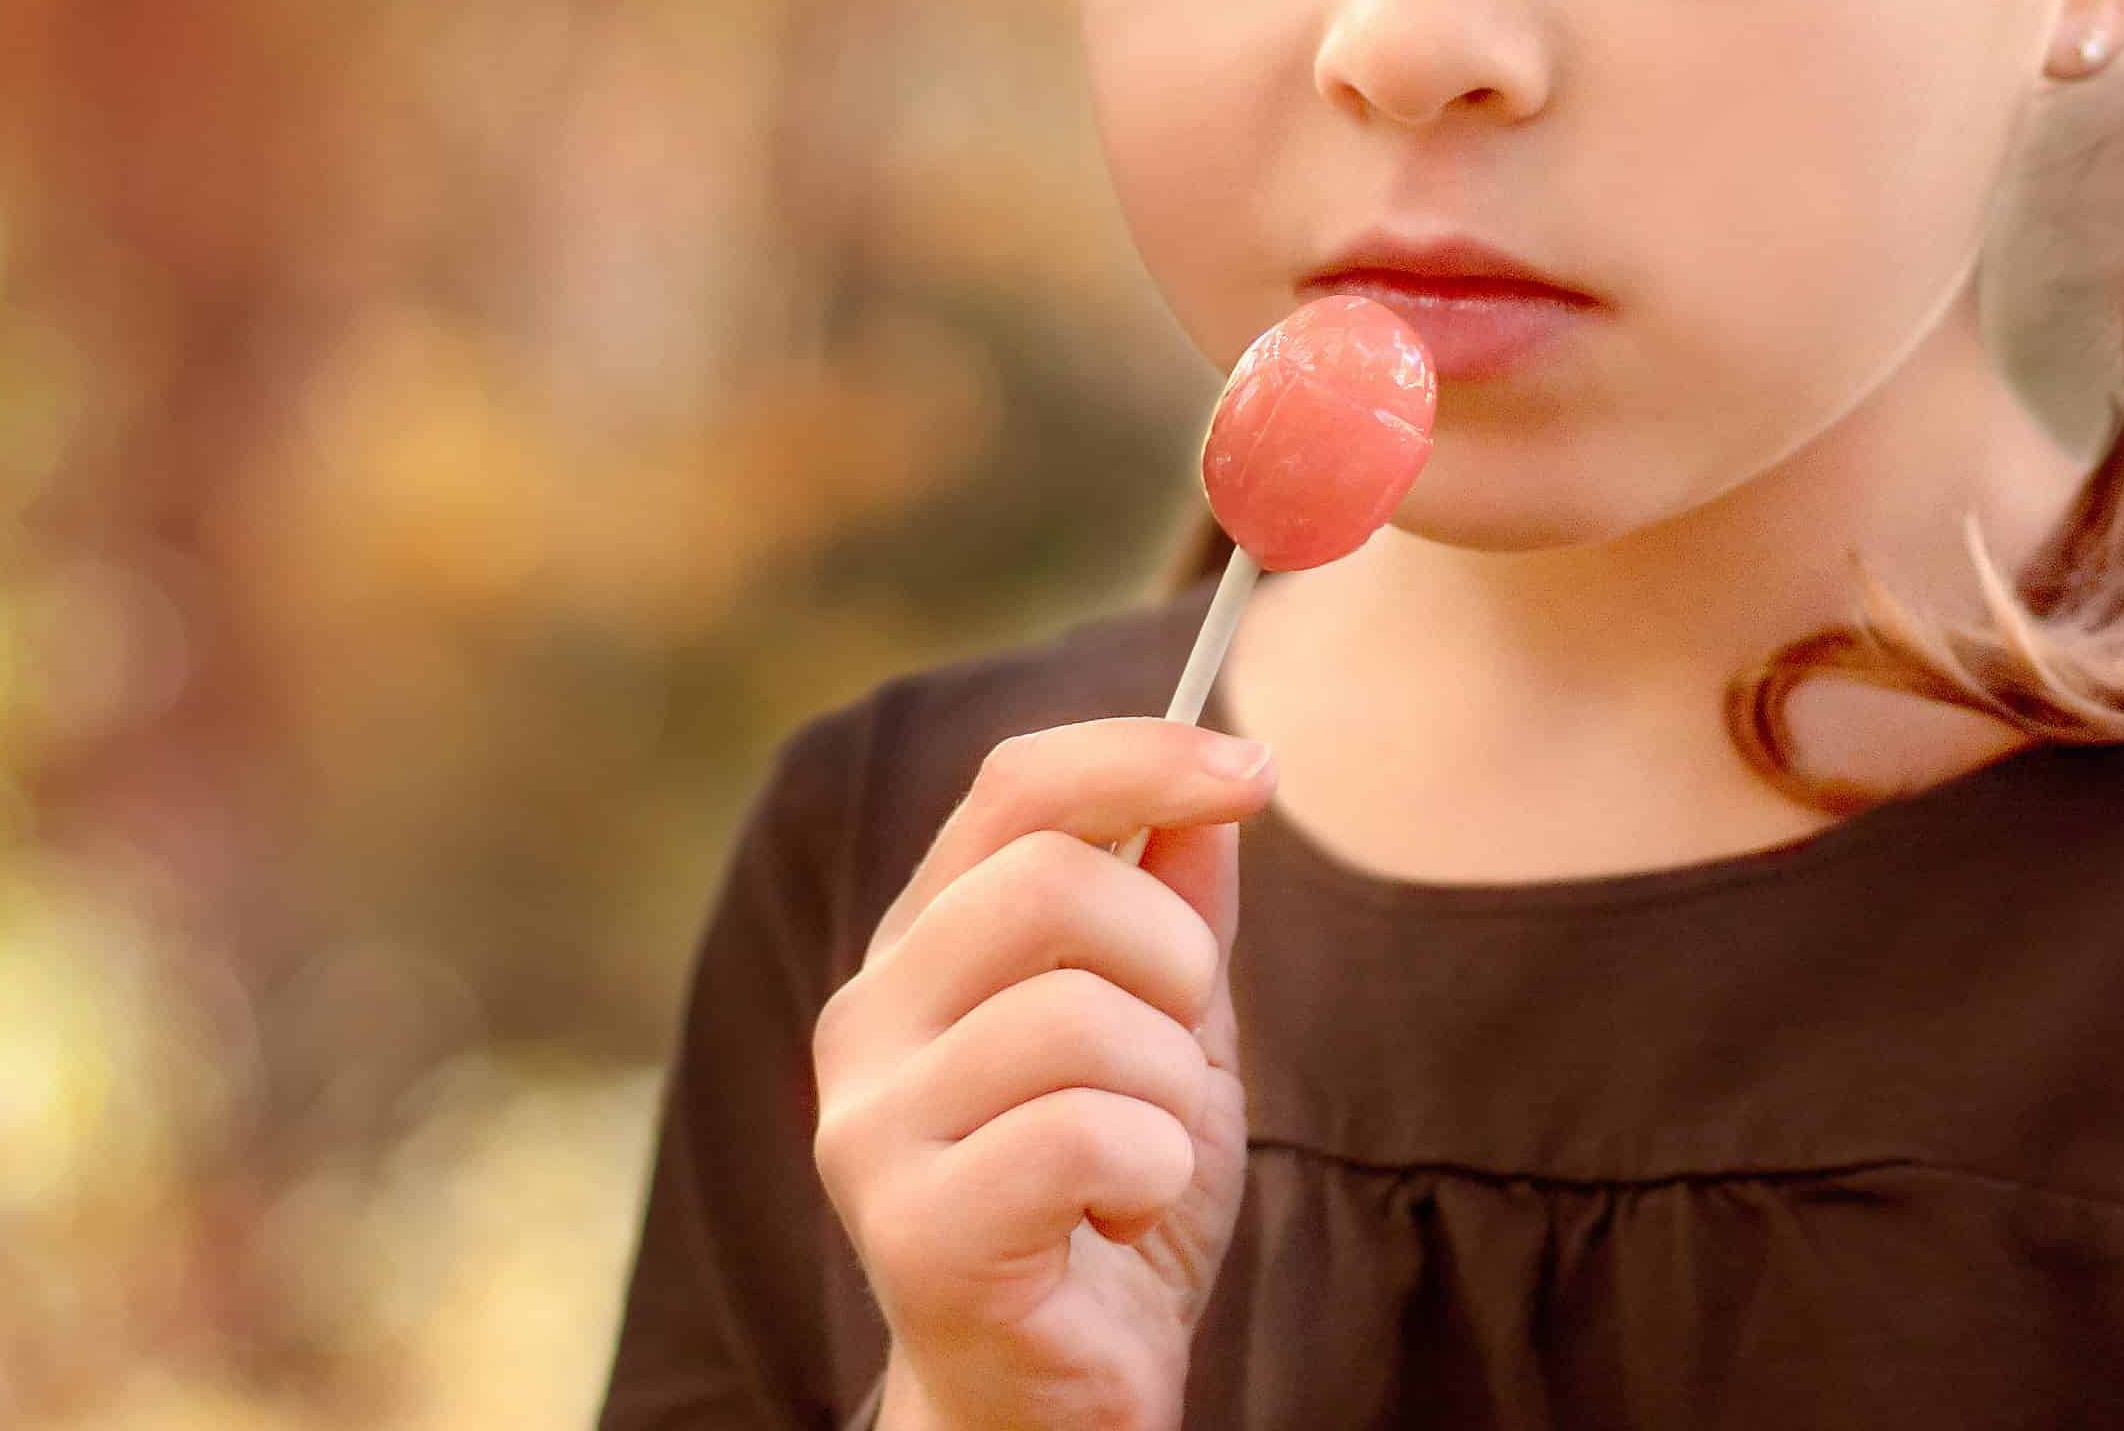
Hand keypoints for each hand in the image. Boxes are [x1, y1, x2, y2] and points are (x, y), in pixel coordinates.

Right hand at [814, 719, 1272, 1430]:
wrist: (1059, 1391)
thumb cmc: (1106, 1204)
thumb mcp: (1165, 1034)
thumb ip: (1176, 912)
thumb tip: (1215, 785)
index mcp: (921, 946)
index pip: (1015, 789)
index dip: (1142, 756)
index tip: (1256, 773)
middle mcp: (867, 1019)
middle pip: (1052, 882)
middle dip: (1173, 961)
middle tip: (1176, 1055)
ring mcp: (873, 1126)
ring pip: (1084, 1018)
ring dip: (1167, 1096)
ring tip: (1137, 1164)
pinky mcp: (915, 1229)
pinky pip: (1089, 1136)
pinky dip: (1153, 1175)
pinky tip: (1119, 1222)